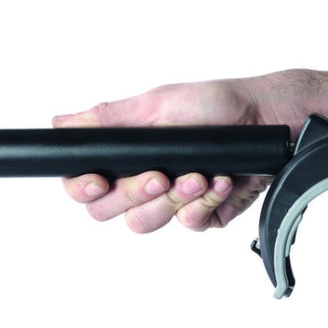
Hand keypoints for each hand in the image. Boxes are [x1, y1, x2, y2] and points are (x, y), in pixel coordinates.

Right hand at [53, 80, 273, 231]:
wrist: (265, 118)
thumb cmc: (215, 105)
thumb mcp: (158, 104)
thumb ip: (109, 120)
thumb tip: (62, 123)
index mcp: (125, 154)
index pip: (84, 184)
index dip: (84, 189)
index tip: (100, 181)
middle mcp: (142, 180)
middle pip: (109, 211)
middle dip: (136, 193)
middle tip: (161, 175)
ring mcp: (171, 201)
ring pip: (146, 222)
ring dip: (174, 199)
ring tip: (198, 175)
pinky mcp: (201, 214)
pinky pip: (189, 223)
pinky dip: (205, 201)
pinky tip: (219, 180)